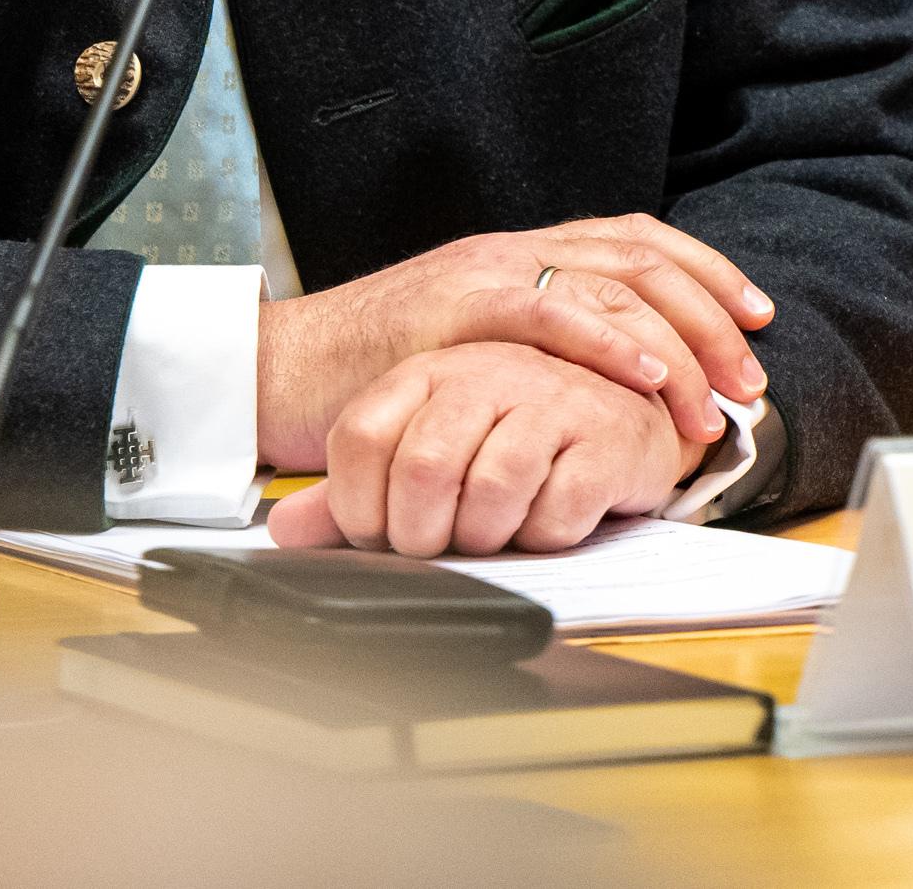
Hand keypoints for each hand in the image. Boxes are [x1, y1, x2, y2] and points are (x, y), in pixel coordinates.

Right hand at [255, 216, 772, 468]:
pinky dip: (610, 343)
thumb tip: (608, 382)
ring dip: (679, 343)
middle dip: (711, 316)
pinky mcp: (459, 308)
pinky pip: (553, 315)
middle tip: (750, 376)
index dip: (706, 274)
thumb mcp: (470, 347)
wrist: (276, 369)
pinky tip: (648, 375)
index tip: (755, 318)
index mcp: (524, 255)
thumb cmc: (373, 372)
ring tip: (715, 396)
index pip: (638, 241)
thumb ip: (530, 345)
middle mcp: (516, 250)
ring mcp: (489, 272)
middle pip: (644, 260)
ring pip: (614, 286)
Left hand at [265, 343, 707, 556]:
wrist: (625, 414)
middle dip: (423, 534)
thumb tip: (287, 529)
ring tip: (497, 529)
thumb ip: (354, 491)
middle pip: (422, 470)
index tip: (379, 533)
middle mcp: (487, 372)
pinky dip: (544, 536)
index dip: (357, 507)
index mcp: (430, 370)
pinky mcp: (607, 436)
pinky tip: (550, 517)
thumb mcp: (428, 449)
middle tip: (441, 543)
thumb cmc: (517, 436)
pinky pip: (556, 512)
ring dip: (486, 536)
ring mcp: (552, 398)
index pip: (359, 438)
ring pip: (491, 492)